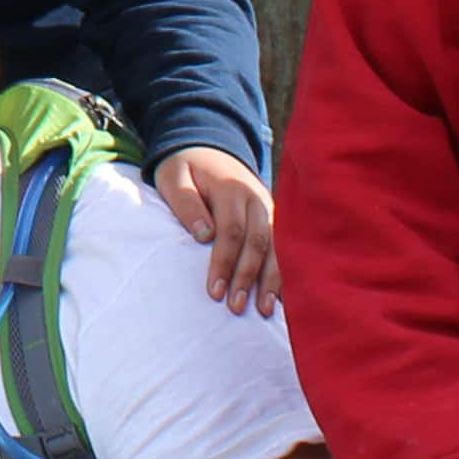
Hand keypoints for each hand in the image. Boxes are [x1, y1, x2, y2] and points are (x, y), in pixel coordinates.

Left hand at [150, 146, 279, 314]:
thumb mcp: (173, 177)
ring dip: (271, 280)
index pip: (231, 231)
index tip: (214, 292)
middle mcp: (256, 199)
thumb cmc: (186, 168)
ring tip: (265, 310)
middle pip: (257, 243)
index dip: (224, 262)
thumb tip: (204, 235)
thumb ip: (186, 203)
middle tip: (236, 308)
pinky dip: (284, 272)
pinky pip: (284, 248)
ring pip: (277, 248)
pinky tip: (284, 297)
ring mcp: (269, 210)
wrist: (208, 147)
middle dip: (247, 278)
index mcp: (231, 189)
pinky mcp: (274, 219)